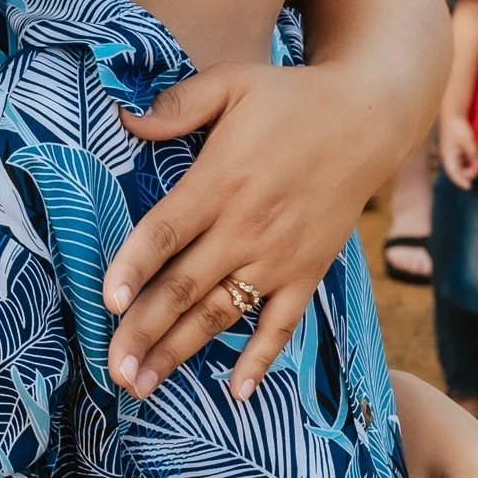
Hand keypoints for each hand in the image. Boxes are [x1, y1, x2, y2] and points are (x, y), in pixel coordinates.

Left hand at [102, 61, 379, 402]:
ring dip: (180, 353)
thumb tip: (123, 116)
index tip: (108, 302)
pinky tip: (236, 393)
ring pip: (221, 313)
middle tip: (111, 371)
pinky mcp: (309, 271)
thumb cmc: (290, 99)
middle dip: (144, 332)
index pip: (167, 231)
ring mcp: (280, 255)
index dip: (135, 266)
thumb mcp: (231, 84)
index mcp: (221, 182)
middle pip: (185, 287)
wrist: (369, 117)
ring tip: (143, 386)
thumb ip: (176, 105)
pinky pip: (282, 323)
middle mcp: (247, 227)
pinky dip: (261, 358)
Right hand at [439, 112, 477, 188]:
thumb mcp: (468, 142)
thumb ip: (473, 155)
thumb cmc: (458, 128)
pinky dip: (470, 162)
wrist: (453, 114)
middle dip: (469, 172)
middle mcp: (449, 157)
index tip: (469, 187)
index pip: (453, 174)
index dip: (460, 181)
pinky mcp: (457, 150)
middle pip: (458, 171)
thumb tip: (477, 165)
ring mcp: (453, 154)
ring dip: (470, 167)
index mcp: (448, 156)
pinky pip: (463, 160)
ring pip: (461, 166)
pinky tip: (476, 158)